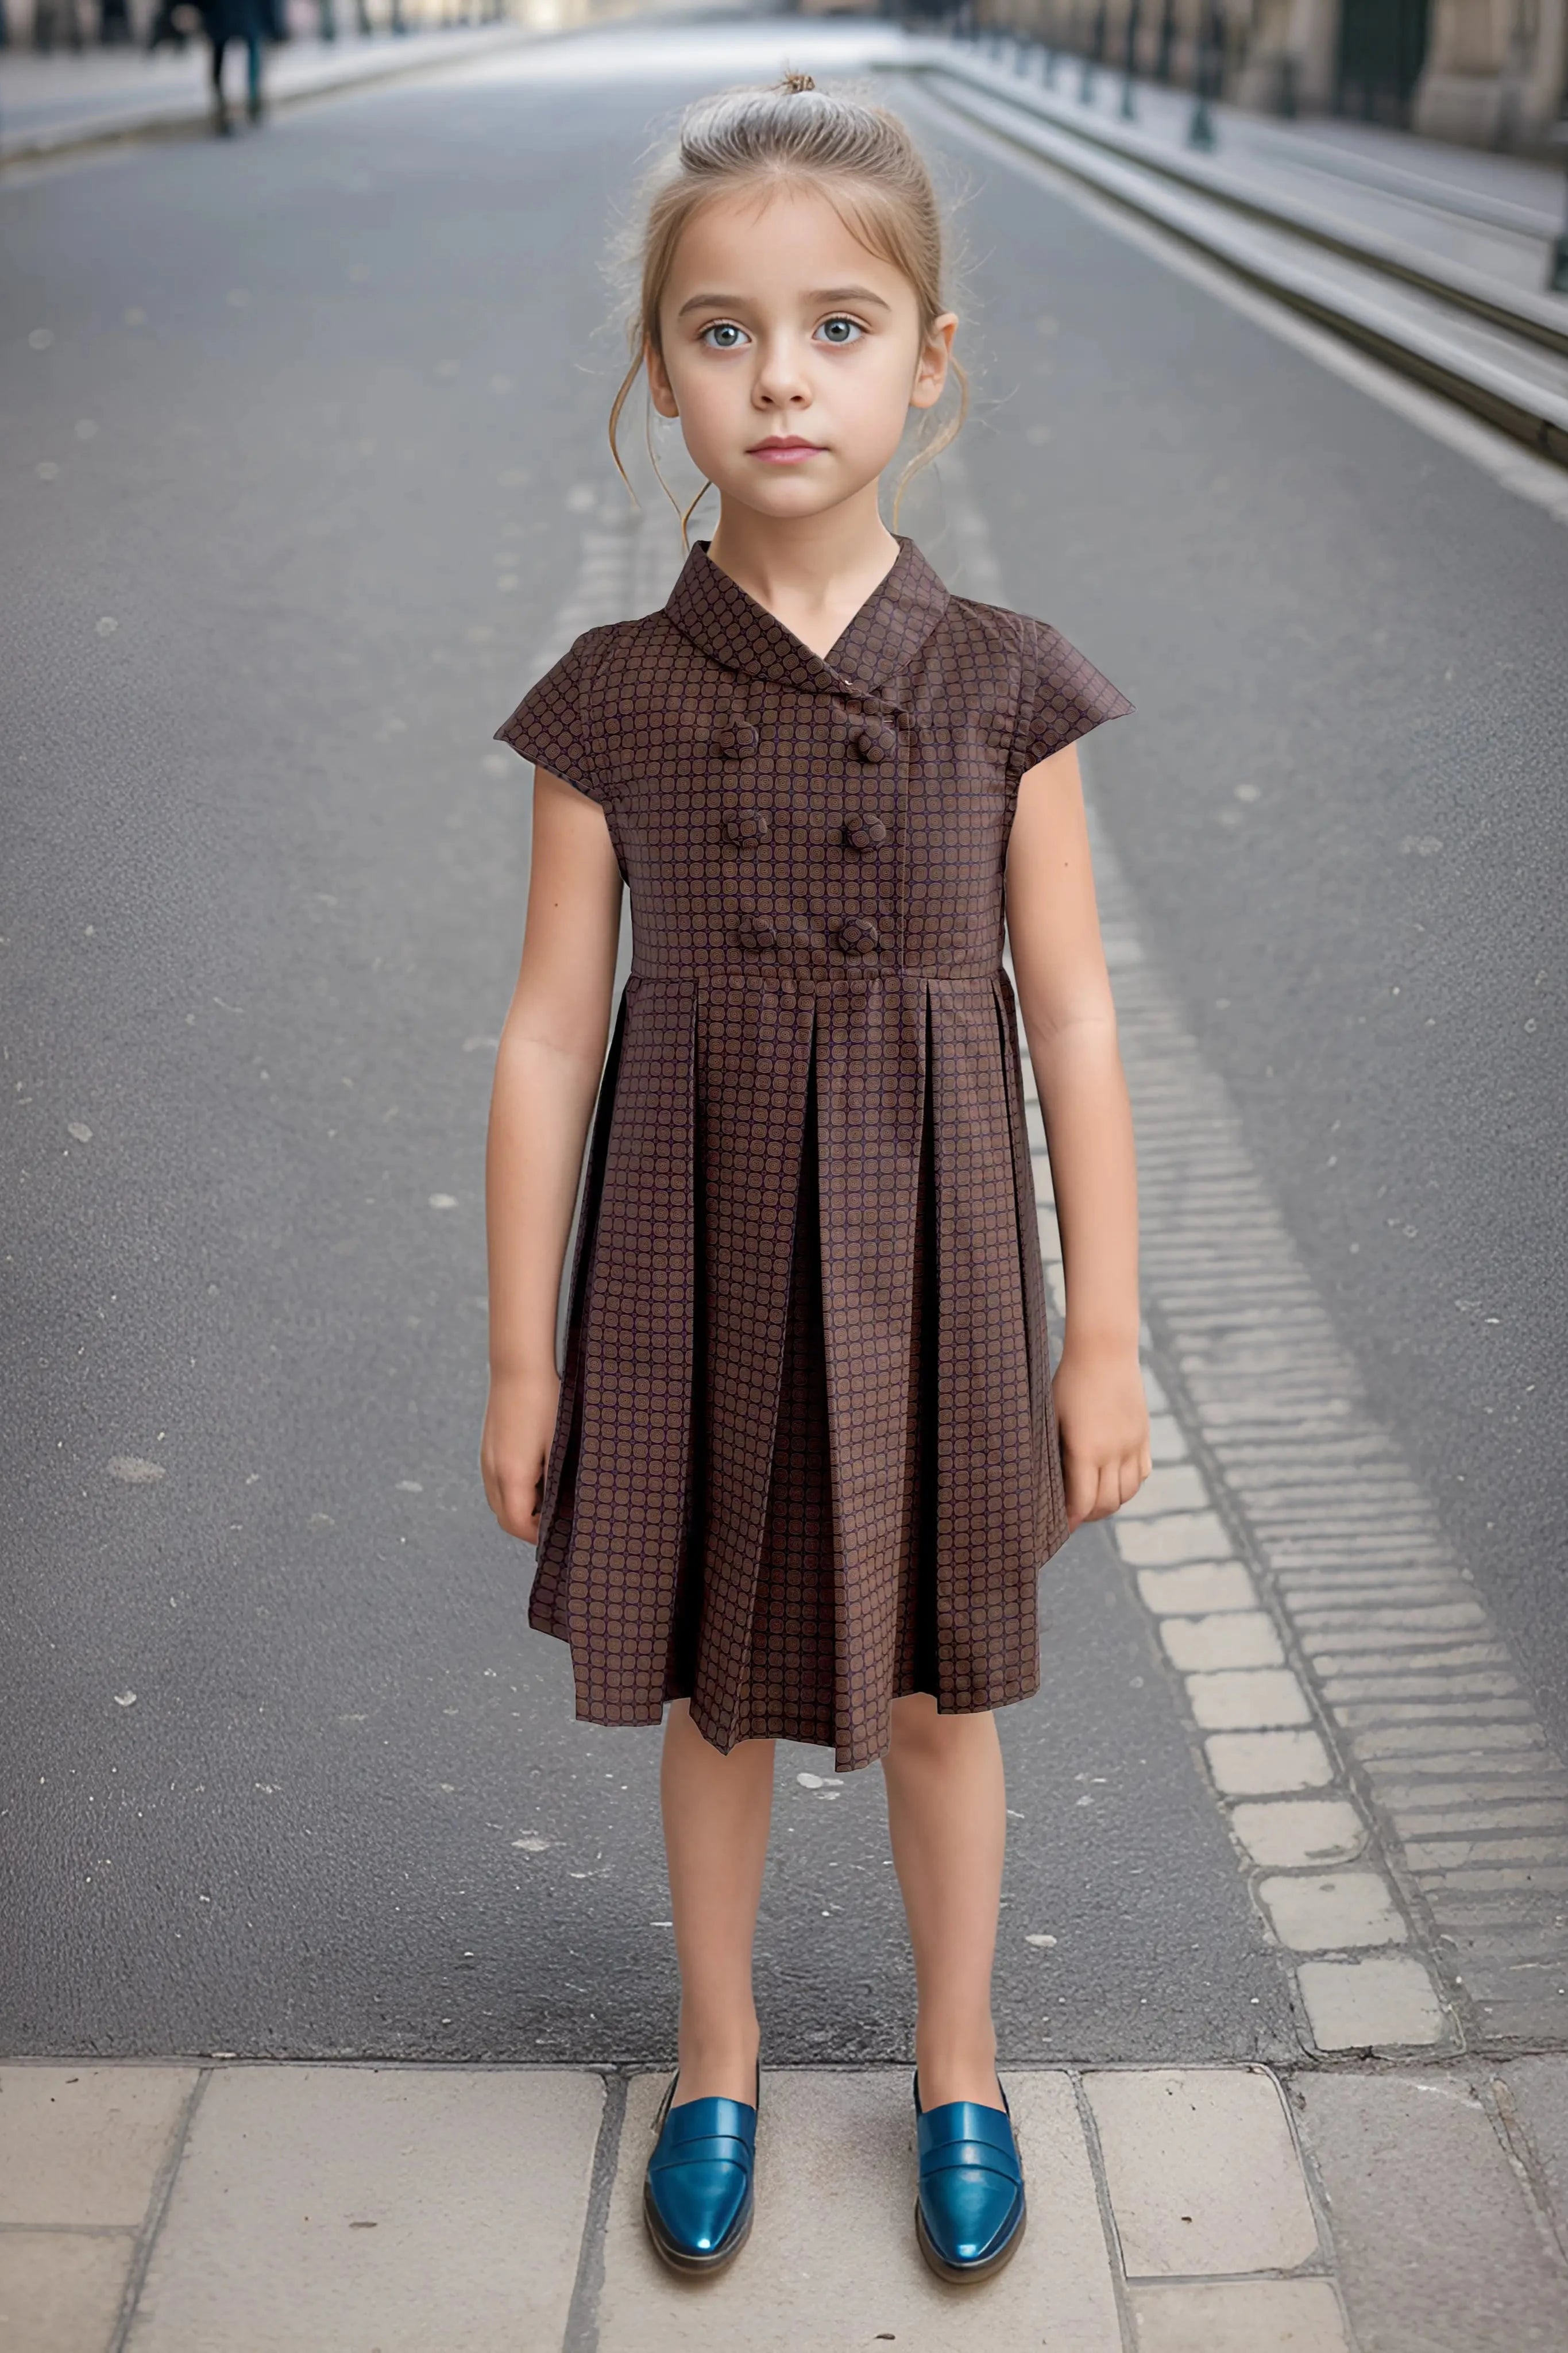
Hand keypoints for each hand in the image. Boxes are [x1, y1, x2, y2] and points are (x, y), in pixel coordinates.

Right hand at [480, 1365, 559, 1543]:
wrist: (519, 1367)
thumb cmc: (545, 1403)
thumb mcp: (559, 1446)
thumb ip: (557, 1483)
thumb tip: (561, 1509)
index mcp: (512, 1475)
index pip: (518, 1525)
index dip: (539, 1535)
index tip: (561, 1529)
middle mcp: (492, 1471)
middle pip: (505, 1519)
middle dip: (530, 1526)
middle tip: (558, 1516)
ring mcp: (486, 1460)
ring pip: (499, 1502)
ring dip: (521, 1508)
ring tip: (550, 1493)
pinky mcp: (487, 1449)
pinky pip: (496, 1484)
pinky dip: (513, 1491)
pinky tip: (535, 1474)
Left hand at [1051, 1341, 1151, 1532]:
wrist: (1104, 1351)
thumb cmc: (1068, 1382)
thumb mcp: (1052, 1417)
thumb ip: (1055, 1453)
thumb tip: (1047, 1485)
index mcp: (1086, 1449)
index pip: (1083, 1502)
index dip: (1072, 1519)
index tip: (1061, 1526)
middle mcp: (1114, 1452)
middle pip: (1108, 1503)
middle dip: (1090, 1515)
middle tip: (1075, 1515)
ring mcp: (1133, 1445)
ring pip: (1128, 1492)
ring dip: (1111, 1502)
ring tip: (1093, 1500)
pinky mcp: (1144, 1436)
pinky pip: (1142, 1474)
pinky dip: (1129, 1484)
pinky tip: (1113, 1480)